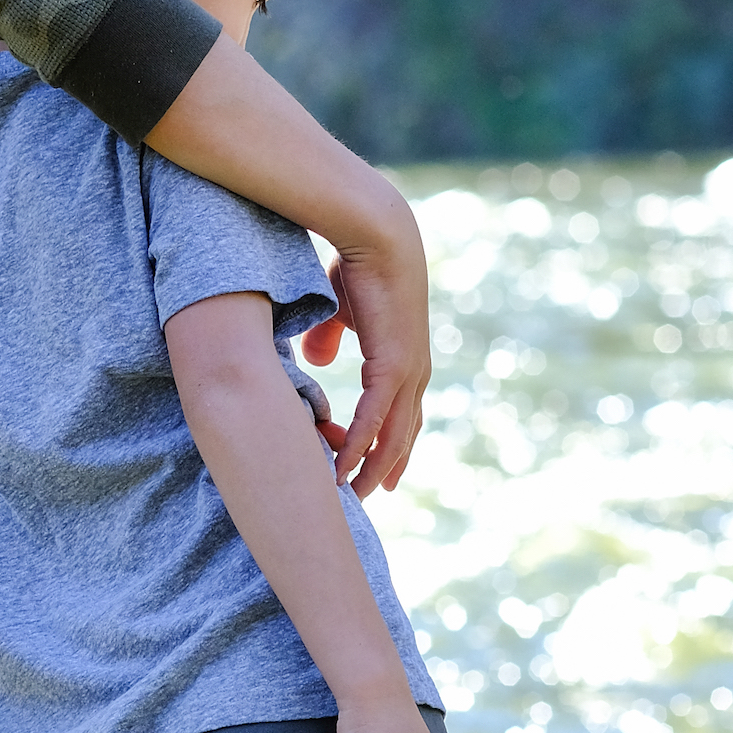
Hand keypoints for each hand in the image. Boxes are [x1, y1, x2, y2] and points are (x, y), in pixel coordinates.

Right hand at [303, 251, 429, 497]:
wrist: (378, 238)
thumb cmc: (357, 267)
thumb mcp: (339, 310)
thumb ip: (328, 338)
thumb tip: (318, 361)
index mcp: (405, 357)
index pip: (402, 411)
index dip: (392, 440)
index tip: (379, 466)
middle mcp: (414, 369)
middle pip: (404, 431)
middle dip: (389, 464)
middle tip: (373, 494)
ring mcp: (408, 370)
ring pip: (392, 434)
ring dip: (373, 466)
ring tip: (355, 494)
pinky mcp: (394, 366)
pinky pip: (374, 418)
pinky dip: (359, 445)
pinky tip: (344, 467)